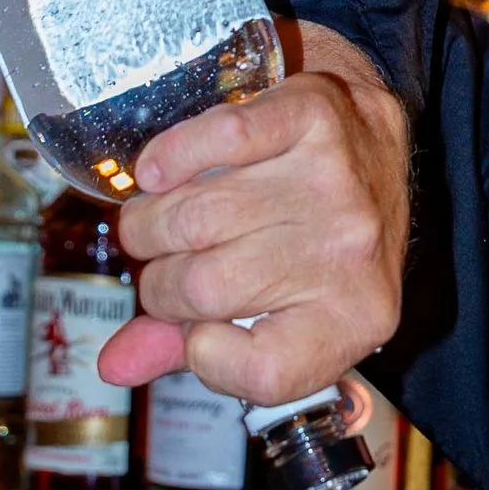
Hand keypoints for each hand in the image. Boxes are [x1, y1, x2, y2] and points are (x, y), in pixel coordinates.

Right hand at [100, 21, 410, 403]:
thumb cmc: (316, 239)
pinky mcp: (316, 116)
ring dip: (152, 222)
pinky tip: (161, 172)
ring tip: (159, 221)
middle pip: (203, 287)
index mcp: (354, 317)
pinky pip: (217, 138)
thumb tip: (112, 364)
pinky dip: (171, 156)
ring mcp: (337, 182)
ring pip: (194, 216)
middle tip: (166, 265)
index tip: (200, 329)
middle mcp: (351, 253)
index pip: (264, 373)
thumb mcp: (278, 307)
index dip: (207, 354)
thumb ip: (191, 346)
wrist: (375, 141)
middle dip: (161, 282)